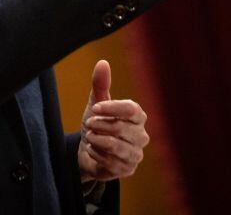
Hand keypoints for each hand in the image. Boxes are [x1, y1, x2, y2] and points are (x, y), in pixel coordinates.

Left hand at [78, 60, 149, 181]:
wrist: (89, 151)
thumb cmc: (97, 124)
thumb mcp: (96, 104)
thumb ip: (100, 85)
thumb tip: (102, 62)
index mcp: (138, 115)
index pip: (131, 109)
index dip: (111, 108)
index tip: (95, 108)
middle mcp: (142, 135)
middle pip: (121, 128)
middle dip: (99, 126)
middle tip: (89, 124)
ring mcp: (136, 153)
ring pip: (114, 146)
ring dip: (96, 140)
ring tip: (90, 136)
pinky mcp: (128, 169)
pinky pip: (110, 162)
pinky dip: (96, 154)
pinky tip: (92, 150)